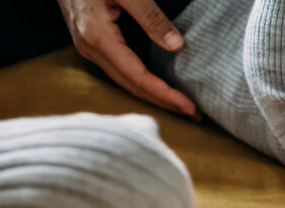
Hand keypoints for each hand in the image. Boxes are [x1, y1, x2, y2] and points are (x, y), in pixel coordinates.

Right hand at [57, 0, 197, 116]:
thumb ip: (151, 16)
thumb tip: (177, 46)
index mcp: (97, 37)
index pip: (138, 77)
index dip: (166, 95)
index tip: (191, 107)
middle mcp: (90, 48)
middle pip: (132, 86)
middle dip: (165, 103)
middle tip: (195, 114)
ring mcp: (89, 48)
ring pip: (125, 82)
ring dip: (154, 96)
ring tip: (182, 106)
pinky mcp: (92, 44)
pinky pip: (120, 72)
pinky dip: (143, 83)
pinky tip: (159, 88)